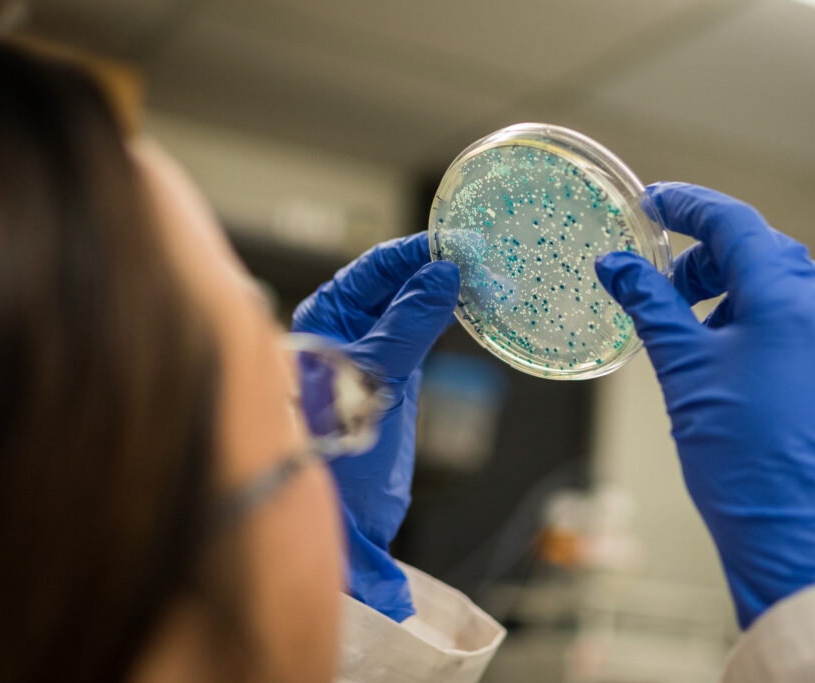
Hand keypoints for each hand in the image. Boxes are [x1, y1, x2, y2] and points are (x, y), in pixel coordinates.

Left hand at [292, 233, 458, 621]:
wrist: (349, 522)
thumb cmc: (343, 451)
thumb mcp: (379, 377)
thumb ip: (411, 322)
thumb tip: (445, 272)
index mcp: (323, 319)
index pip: (375, 266)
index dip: (420, 251)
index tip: (465, 243)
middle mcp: (342, 328)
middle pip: (396, 281)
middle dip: (439, 268)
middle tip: (490, 262)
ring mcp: (369, 351)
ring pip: (411, 306)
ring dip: (448, 293)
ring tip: (492, 282)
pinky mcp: (392, 376)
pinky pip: (420, 334)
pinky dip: (447, 320)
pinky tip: (474, 309)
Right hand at [595, 182, 814, 627]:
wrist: (804, 542)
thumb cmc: (741, 461)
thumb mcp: (684, 374)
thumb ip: (650, 307)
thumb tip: (615, 265)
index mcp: (790, 301)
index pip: (736, 224)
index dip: (689, 207)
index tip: (655, 206)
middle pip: (769, 257)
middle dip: (714, 262)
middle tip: (670, 288)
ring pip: (797, 297)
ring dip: (747, 300)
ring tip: (705, 341)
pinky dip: (779, 334)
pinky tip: (748, 373)